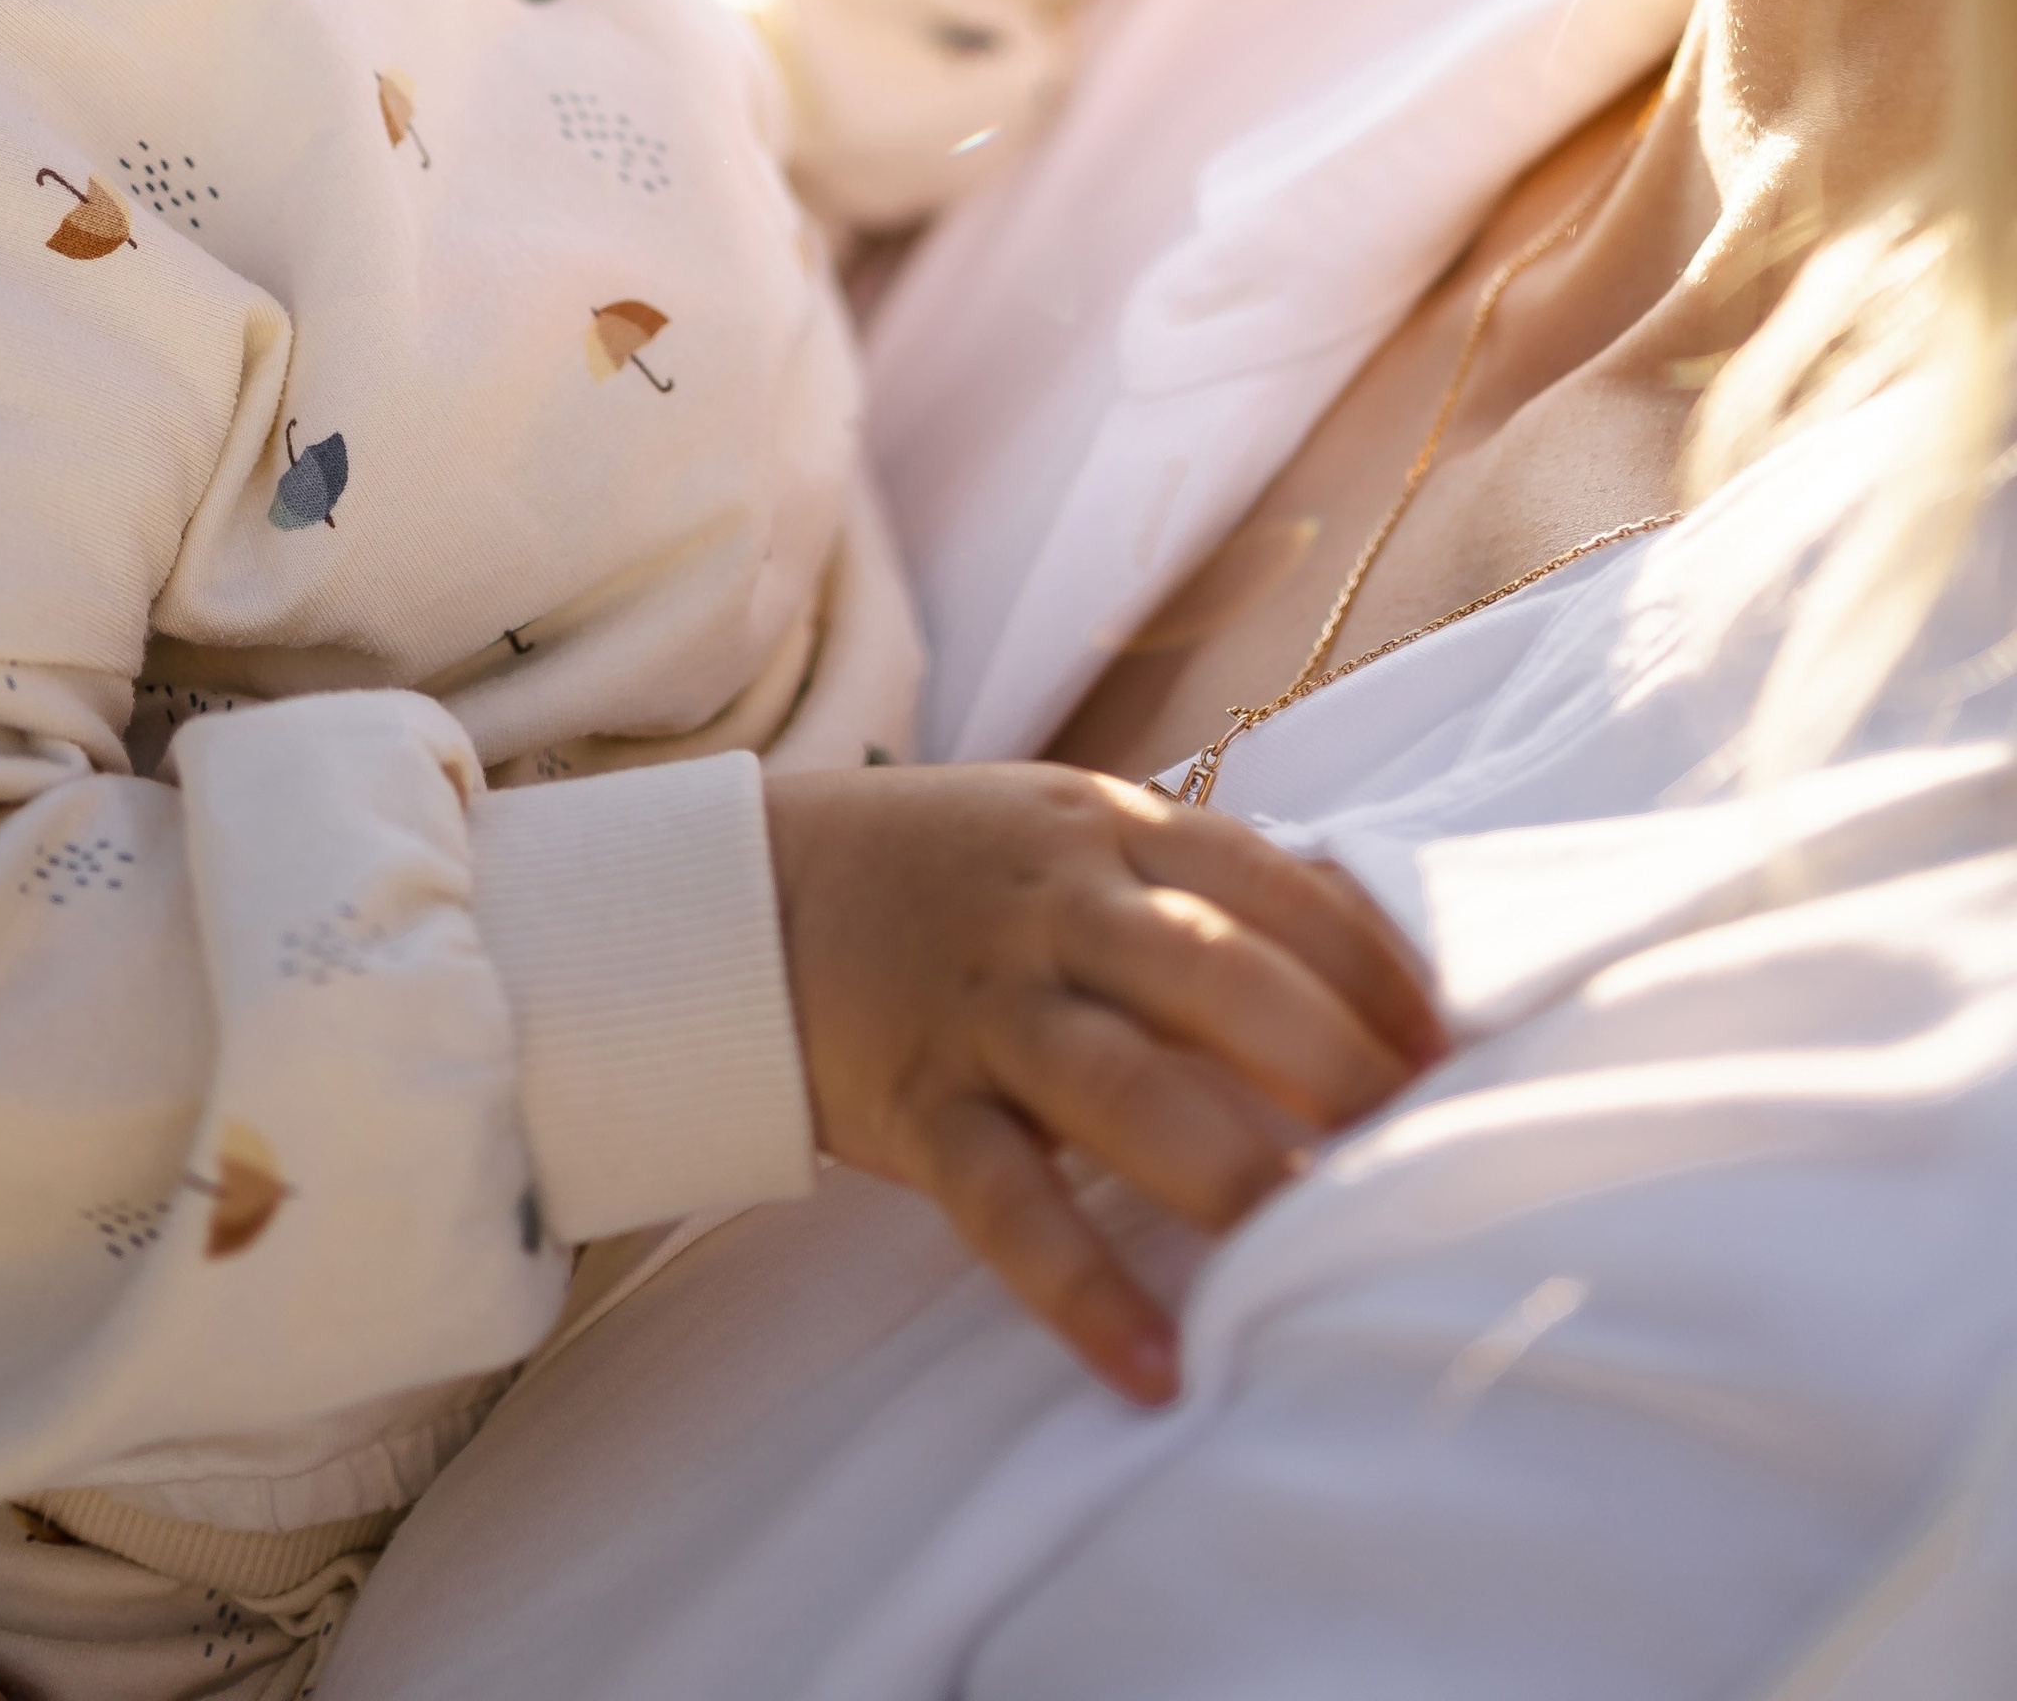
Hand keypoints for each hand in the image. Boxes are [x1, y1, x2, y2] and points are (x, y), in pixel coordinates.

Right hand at [762, 763, 1444, 1404]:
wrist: (748, 895)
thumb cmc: (956, 874)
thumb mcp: (1075, 833)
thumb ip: (1207, 880)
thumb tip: (1384, 939)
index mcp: (1110, 830)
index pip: (1269, 879)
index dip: (1369, 961)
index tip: (1452, 1046)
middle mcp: (1056, 907)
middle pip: (1213, 971)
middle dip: (1327, 1058)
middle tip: (1417, 1142)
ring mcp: (985, 1007)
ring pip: (1121, 1084)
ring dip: (1229, 1168)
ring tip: (1311, 1244)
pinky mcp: (918, 1105)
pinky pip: (1006, 1206)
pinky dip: (1081, 1289)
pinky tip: (1154, 1368)